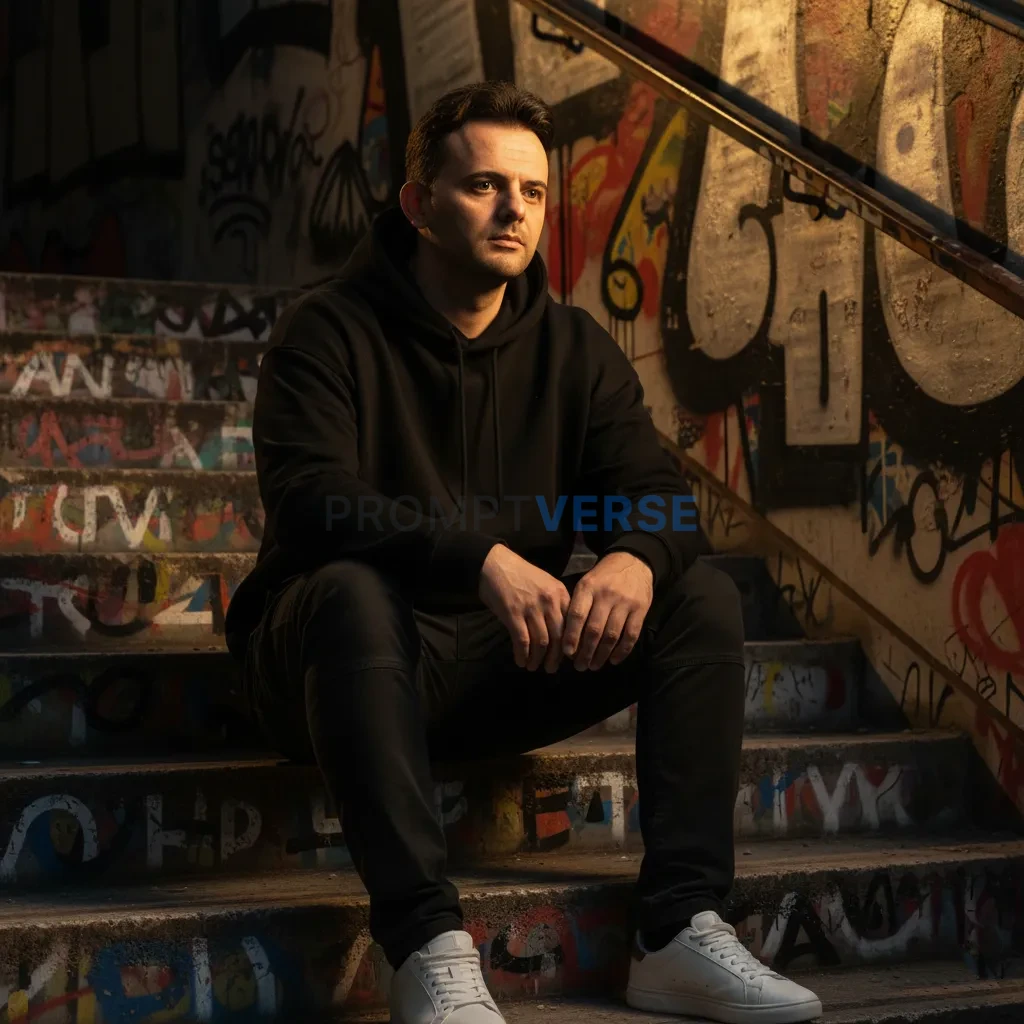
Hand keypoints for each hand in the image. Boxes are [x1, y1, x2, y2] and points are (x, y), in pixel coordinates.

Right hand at [479, 544, 571, 671]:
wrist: (495, 564)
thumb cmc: (521, 575)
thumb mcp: (546, 584)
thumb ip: (556, 604)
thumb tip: (561, 633)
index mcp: (560, 594)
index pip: (571, 625)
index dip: (569, 645)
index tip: (566, 657)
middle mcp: (549, 602)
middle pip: (558, 637)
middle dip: (555, 657)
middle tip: (551, 669)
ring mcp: (531, 607)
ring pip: (541, 642)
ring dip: (538, 659)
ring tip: (533, 667)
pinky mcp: (513, 613)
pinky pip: (522, 640)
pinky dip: (523, 654)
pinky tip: (521, 661)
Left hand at [562, 551, 652, 670]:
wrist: (634, 561)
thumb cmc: (604, 577)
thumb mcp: (587, 583)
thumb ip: (578, 606)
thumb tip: (567, 637)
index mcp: (588, 588)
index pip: (577, 615)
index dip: (571, 637)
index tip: (567, 653)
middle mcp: (606, 595)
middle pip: (594, 630)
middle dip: (585, 652)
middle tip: (579, 667)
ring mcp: (625, 602)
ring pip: (612, 635)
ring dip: (602, 655)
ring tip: (594, 666)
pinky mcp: (641, 609)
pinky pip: (631, 634)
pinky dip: (622, 651)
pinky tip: (614, 660)